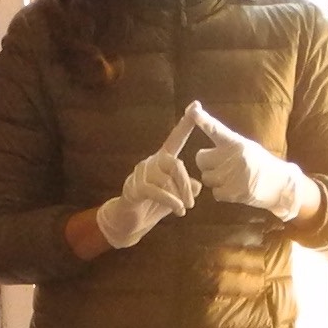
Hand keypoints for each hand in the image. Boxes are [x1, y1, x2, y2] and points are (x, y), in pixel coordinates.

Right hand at [93, 104, 205, 247]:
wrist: (130, 221)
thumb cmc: (154, 205)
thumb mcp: (176, 196)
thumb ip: (187, 189)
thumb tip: (198, 186)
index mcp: (163, 160)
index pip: (176, 138)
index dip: (186, 123)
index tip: (196, 106)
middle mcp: (152, 162)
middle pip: (176, 164)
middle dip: (186, 185)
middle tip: (192, 204)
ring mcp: (142, 173)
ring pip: (167, 179)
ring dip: (179, 196)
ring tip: (183, 209)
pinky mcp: (135, 187)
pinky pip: (156, 191)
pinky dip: (170, 201)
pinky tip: (178, 210)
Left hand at [187, 106, 316, 222]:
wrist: (281, 185)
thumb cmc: (262, 164)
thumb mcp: (247, 147)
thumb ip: (228, 143)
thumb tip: (208, 140)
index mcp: (236, 142)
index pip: (215, 129)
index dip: (202, 119)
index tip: (193, 110)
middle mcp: (233, 157)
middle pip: (200, 158)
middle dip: (206, 163)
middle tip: (220, 165)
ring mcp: (232, 175)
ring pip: (206, 177)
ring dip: (214, 179)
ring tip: (230, 178)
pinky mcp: (233, 192)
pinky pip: (215, 192)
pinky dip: (222, 193)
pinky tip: (234, 189)